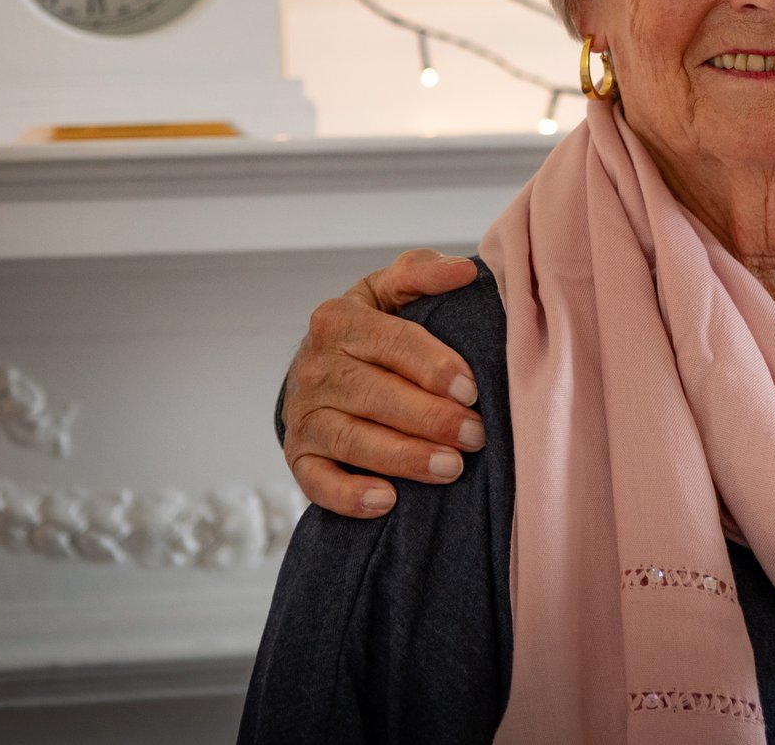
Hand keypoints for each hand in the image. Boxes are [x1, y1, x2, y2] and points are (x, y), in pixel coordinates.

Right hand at [283, 249, 485, 517]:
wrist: (320, 369)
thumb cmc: (372, 330)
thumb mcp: (390, 291)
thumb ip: (423, 273)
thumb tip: (464, 272)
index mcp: (339, 320)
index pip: (393, 342)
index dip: (435, 367)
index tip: (472, 390)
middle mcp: (314, 367)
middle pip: (375, 395)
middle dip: (430, 419)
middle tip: (476, 436)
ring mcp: (303, 415)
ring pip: (352, 440)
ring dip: (404, 458)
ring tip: (451, 468)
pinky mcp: (299, 457)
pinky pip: (317, 482)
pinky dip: (350, 495)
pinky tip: (389, 501)